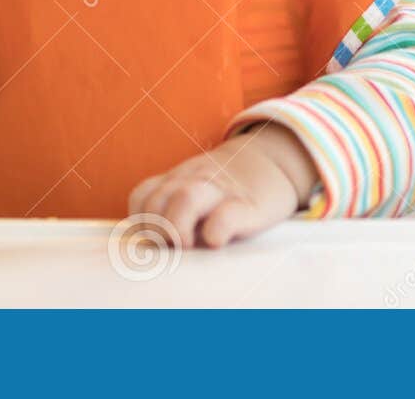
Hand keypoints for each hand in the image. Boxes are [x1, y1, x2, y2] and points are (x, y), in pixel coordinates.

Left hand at [127, 124, 316, 247]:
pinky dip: (215, 232)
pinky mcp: (247, 206)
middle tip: (172, 246)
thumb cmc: (226, 191)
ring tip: (188, 245)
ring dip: (177, 227)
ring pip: (186, 198)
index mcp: (178, 180)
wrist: (272, 164)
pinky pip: (225, 217)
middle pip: (157, 199)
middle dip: (156, 228)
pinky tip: (217, 242)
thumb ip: (172, 208)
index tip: (156, 239)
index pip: (143, 195)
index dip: (142, 220)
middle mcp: (194, 181)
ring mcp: (220, 191)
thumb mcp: (195, 189)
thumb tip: (154, 250)